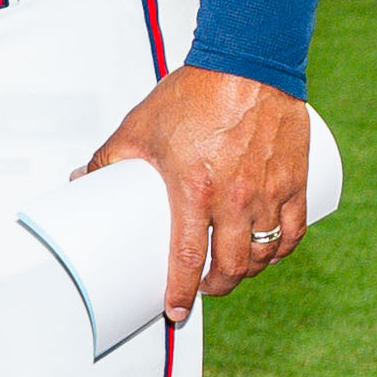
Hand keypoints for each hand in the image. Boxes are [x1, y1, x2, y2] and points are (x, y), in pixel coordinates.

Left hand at [86, 64, 313, 316]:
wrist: (248, 65)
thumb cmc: (193, 94)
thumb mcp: (138, 129)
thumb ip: (108, 159)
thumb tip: (80, 180)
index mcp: (194, 191)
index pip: (185, 258)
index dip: (179, 292)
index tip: (173, 311)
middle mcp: (236, 199)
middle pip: (230, 265)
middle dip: (215, 288)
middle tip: (202, 291)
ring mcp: (270, 192)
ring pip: (264, 253)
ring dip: (247, 271)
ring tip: (230, 272)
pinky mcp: (296, 181)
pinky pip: (294, 230)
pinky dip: (282, 250)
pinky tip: (270, 254)